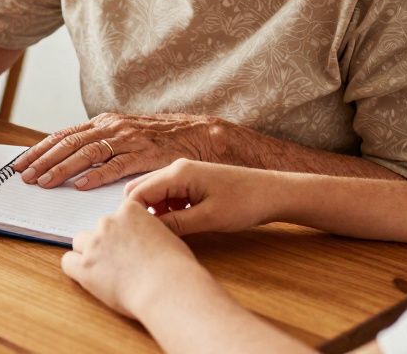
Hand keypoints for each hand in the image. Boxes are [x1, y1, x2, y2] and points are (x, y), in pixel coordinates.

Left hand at [12, 112, 227, 189]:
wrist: (202, 134)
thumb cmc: (161, 140)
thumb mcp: (126, 137)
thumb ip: (101, 147)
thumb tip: (71, 165)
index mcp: (105, 123)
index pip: (64, 136)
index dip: (40, 150)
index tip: (20, 164)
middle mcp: (113, 127)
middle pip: (69, 143)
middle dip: (43, 160)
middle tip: (24, 176)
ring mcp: (129, 139)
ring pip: (88, 153)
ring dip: (63, 168)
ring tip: (45, 183)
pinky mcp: (146, 154)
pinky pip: (117, 165)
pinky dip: (97, 175)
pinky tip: (81, 185)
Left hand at [62, 198, 199, 317]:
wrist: (168, 287)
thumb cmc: (176, 266)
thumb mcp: (167, 237)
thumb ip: (150, 231)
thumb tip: (148, 240)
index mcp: (130, 211)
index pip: (117, 216)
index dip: (123, 232)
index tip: (130, 245)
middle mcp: (108, 223)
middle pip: (99, 228)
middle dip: (107, 243)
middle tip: (121, 261)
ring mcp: (94, 244)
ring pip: (80, 242)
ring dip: (90, 253)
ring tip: (107, 271)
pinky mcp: (85, 267)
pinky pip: (68, 262)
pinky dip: (76, 269)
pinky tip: (89, 278)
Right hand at [124, 159, 283, 236]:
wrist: (274, 193)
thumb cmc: (245, 203)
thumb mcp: (208, 218)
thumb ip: (175, 224)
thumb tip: (146, 233)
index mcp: (177, 173)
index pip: (138, 193)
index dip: (132, 216)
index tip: (133, 239)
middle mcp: (177, 169)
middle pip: (142, 191)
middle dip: (141, 214)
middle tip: (147, 238)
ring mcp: (185, 174)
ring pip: (156, 195)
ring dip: (156, 214)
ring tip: (165, 236)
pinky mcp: (193, 182)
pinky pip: (169, 196)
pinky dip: (168, 211)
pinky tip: (179, 227)